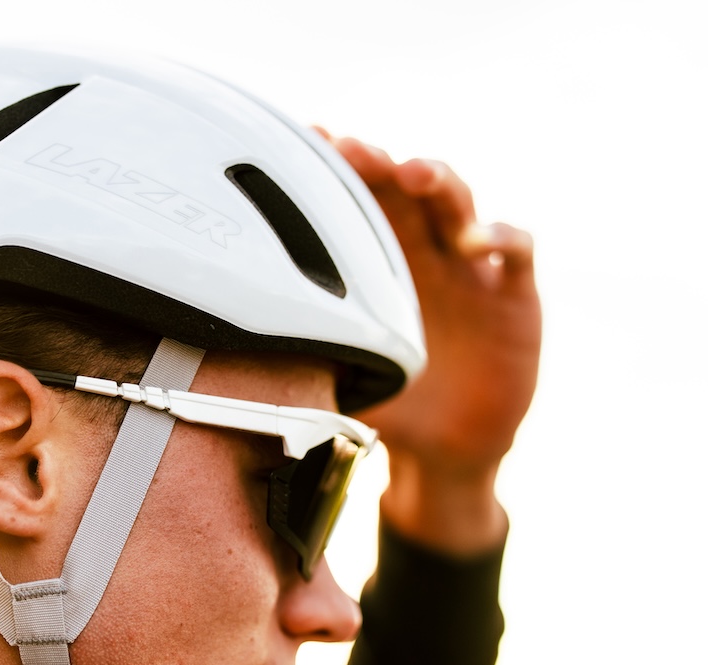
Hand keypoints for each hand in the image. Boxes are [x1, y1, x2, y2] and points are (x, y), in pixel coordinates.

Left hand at [326, 134, 541, 552]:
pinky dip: (503, 237)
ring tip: (410, 174)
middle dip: (376, 163)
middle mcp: (422, 249)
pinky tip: (476, 240)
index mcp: (376, 259)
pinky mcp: (513, 295)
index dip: (335, 167)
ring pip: (458, 203)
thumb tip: (220, 339)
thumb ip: (297, 345)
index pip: (356, 199)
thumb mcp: (335, 370)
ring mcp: (470, 266)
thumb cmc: (388, 401)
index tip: (304, 140)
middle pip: (402, 187)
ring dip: (437, 180)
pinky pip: (517, 250)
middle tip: (349, 149)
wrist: (445, 450)